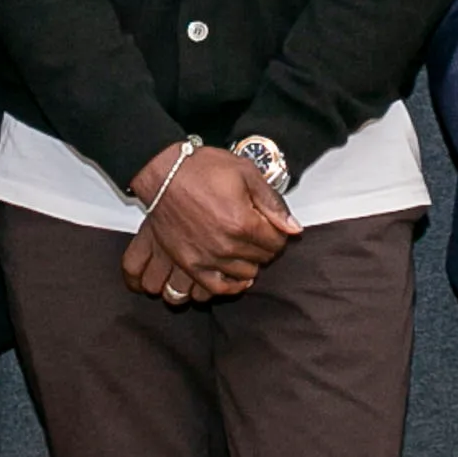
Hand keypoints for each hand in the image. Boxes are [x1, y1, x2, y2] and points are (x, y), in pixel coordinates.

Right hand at [129, 140, 297, 301]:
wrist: (163, 174)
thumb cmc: (201, 169)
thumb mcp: (245, 173)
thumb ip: (272, 202)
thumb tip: (293, 228)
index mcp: (243, 222)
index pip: (277, 241)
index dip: (278, 231)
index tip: (271, 224)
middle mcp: (226, 245)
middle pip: (263, 258)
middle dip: (264, 244)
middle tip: (256, 231)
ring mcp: (207, 257)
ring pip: (245, 274)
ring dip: (249, 261)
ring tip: (243, 245)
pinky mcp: (189, 264)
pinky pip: (216, 287)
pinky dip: (230, 284)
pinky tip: (235, 274)